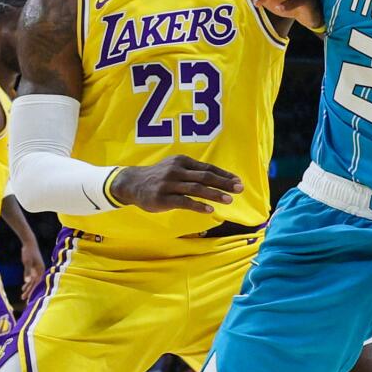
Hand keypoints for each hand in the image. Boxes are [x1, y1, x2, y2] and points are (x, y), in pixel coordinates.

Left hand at [21, 240, 45, 303]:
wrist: (30, 243)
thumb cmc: (29, 252)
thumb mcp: (27, 261)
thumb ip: (27, 271)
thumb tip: (27, 281)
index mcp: (40, 270)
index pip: (35, 283)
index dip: (31, 290)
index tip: (27, 297)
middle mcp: (40, 271)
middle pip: (35, 284)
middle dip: (29, 291)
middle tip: (23, 299)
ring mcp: (37, 270)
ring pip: (33, 282)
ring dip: (28, 288)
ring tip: (23, 296)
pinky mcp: (34, 268)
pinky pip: (31, 278)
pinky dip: (28, 283)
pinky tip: (23, 287)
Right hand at [111, 155, 243, 213]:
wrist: (132, 184)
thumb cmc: (158, 177)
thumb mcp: (174, 168)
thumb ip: (192, 172)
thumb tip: (217, 178)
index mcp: (182, 161)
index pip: (207, 168)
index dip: (224, 175)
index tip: (237, 181)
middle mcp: (176, 170)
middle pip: (205, 177)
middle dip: (223, 183)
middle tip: (239, 188)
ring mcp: (169, 184)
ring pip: (196, 189)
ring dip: (214, 194)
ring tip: (229, 200)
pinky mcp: (163, 198)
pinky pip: (184, 202)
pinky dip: (198, 206)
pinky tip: (210, 210)